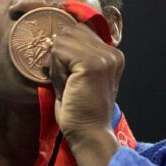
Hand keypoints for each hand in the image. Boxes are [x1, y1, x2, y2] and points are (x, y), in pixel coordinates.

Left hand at [48, 22, 123, 165]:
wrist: (88, 134)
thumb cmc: (78, 110)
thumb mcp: (76, 76)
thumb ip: (72, 55)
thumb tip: (52, 38)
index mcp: (112, 54)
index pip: (77, 31)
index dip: (64, 52)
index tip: (70, 77)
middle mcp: (112, 53)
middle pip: (68, 33)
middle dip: (59, 57)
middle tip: (68, 83)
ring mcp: (104, 57)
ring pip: (61, 41)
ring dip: (57, 65)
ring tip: (68, 86)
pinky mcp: (92, 64)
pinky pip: (59, 52)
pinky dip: (56, 71)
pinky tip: (67, 88)